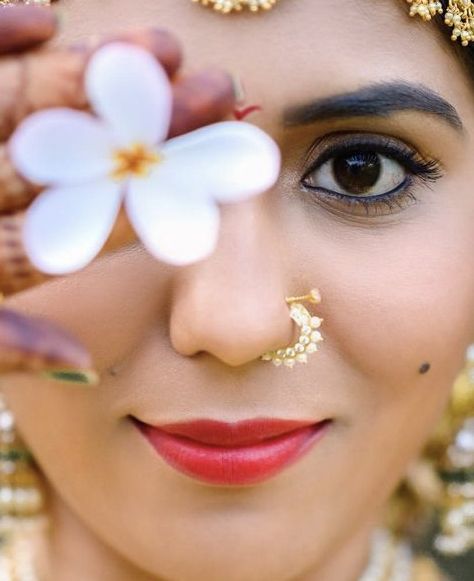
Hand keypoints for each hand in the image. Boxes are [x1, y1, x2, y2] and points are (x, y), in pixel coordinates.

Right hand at [0, 5, 235, 380]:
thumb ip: (6, 346)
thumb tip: (80, 369)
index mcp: (4, 252)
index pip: (92, 222)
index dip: (155, 196)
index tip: (214, 170)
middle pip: (78, 154)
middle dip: (147, 123)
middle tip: (215, 93)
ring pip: (31, 101)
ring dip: (92, 70)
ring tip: (161, 43)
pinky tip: (38, 13)